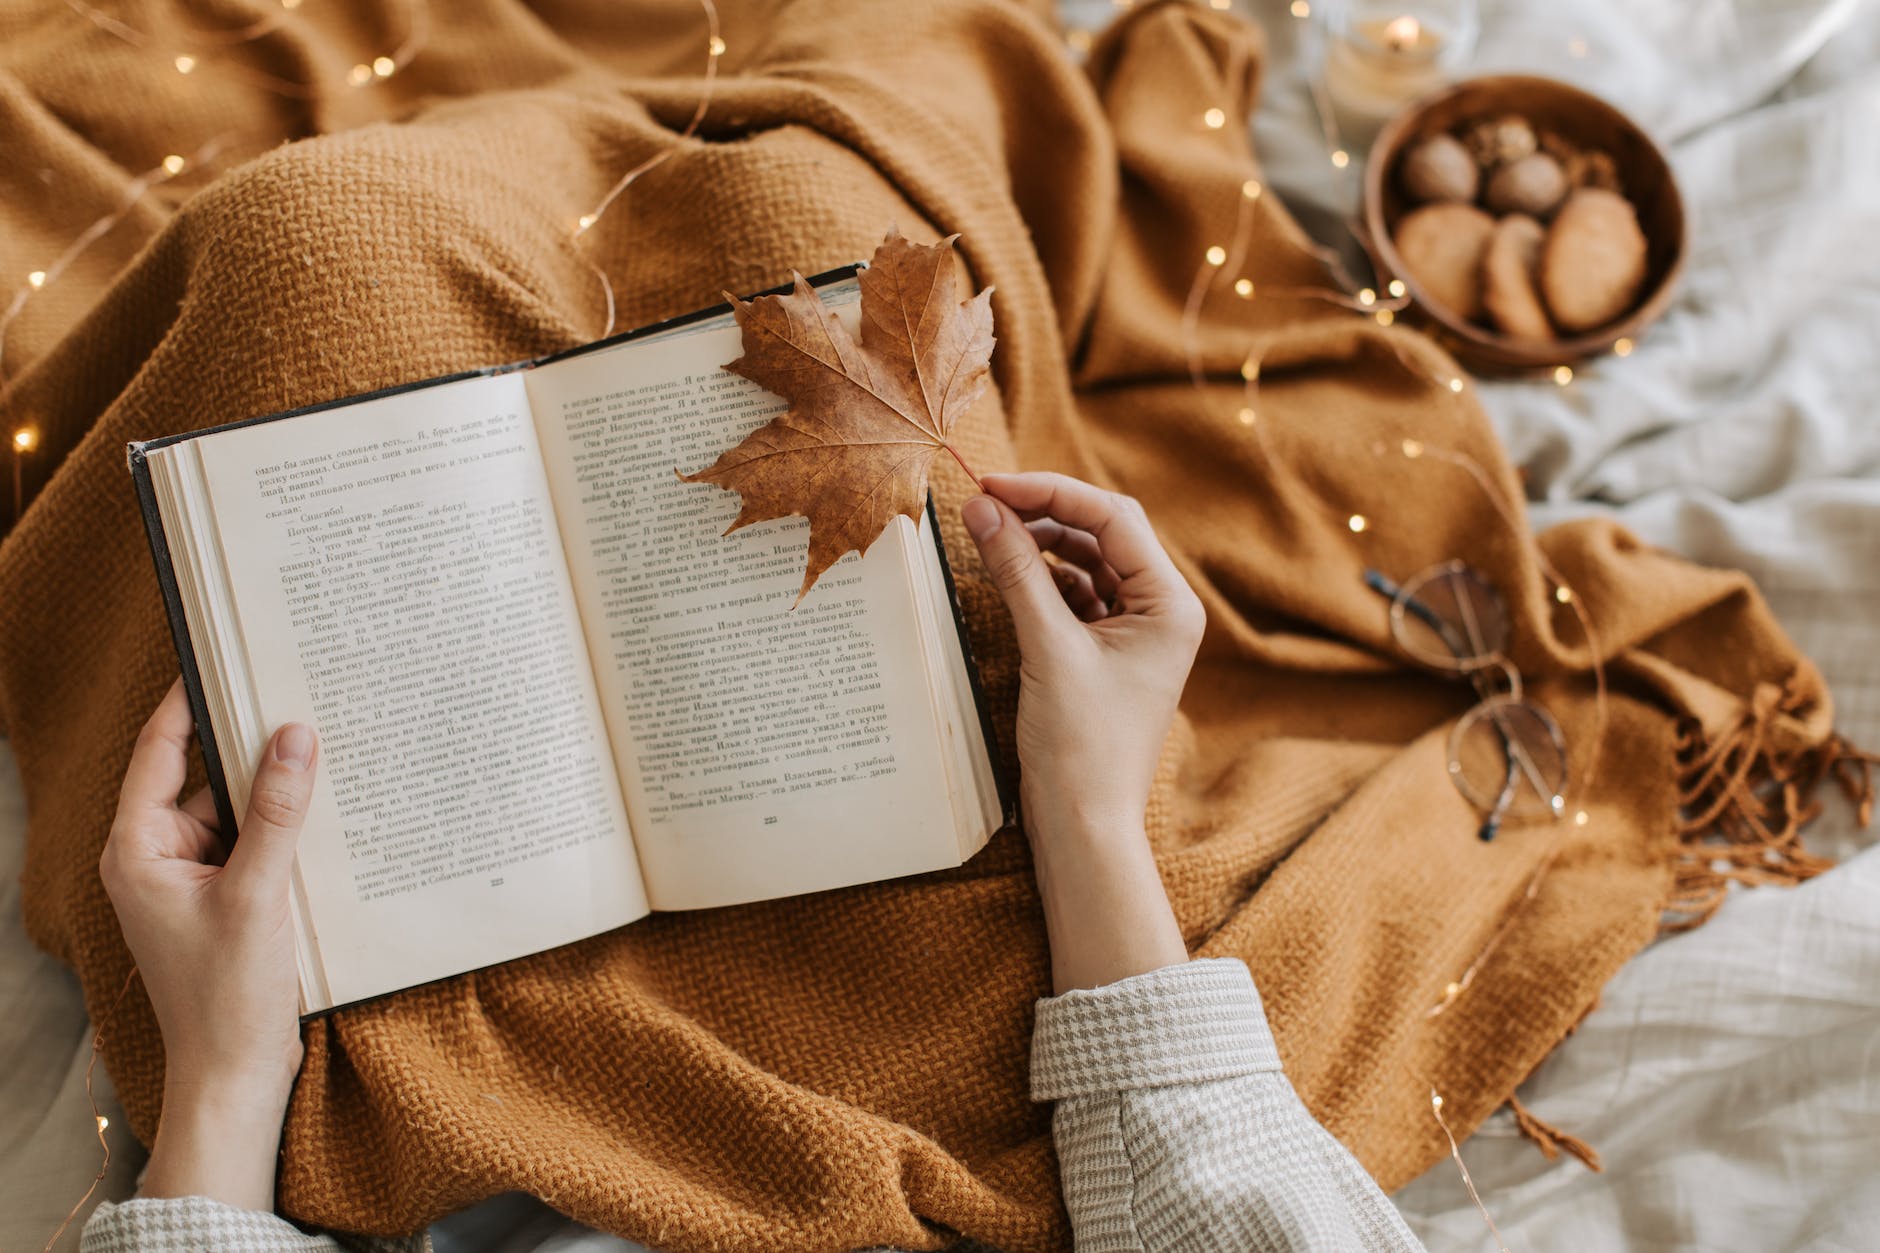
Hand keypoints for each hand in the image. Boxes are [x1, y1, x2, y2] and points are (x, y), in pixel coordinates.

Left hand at [99, 679, 318, 1208]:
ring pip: (238, 812)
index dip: (192, 701)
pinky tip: (329, 819)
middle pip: (206, 778)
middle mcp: (156, 858)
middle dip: (255, 749)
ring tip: (329, 761)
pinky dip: (286, 833)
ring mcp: (190, 881)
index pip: (161, 752)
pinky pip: (254, 845)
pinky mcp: (224, 901)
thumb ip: (277, 810)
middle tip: (304, 704)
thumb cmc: (228, 997)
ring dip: (279, 797)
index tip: (229, 656)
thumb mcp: (257, 893)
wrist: (235, 1076)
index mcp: (138, 849)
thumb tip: (294, 735)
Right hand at [961, 472, 1202, 990]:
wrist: (1083, 828)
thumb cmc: (1080, 749)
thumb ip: (1016, 571)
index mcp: (1170, 605)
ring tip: (986, 532)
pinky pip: (1072, 596)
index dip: (1050, 493)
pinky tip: (1004, 571)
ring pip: (1085, 562)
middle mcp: (1160, 612)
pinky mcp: (1103, 654)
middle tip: (982, 502)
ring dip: (1038, 545)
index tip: (992, 485)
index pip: (1113, 519)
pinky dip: (1038, 579)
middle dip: (1043, 514)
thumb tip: (982, 507)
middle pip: (1102, 533)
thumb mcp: (1047, 649)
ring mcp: (1133, 633)